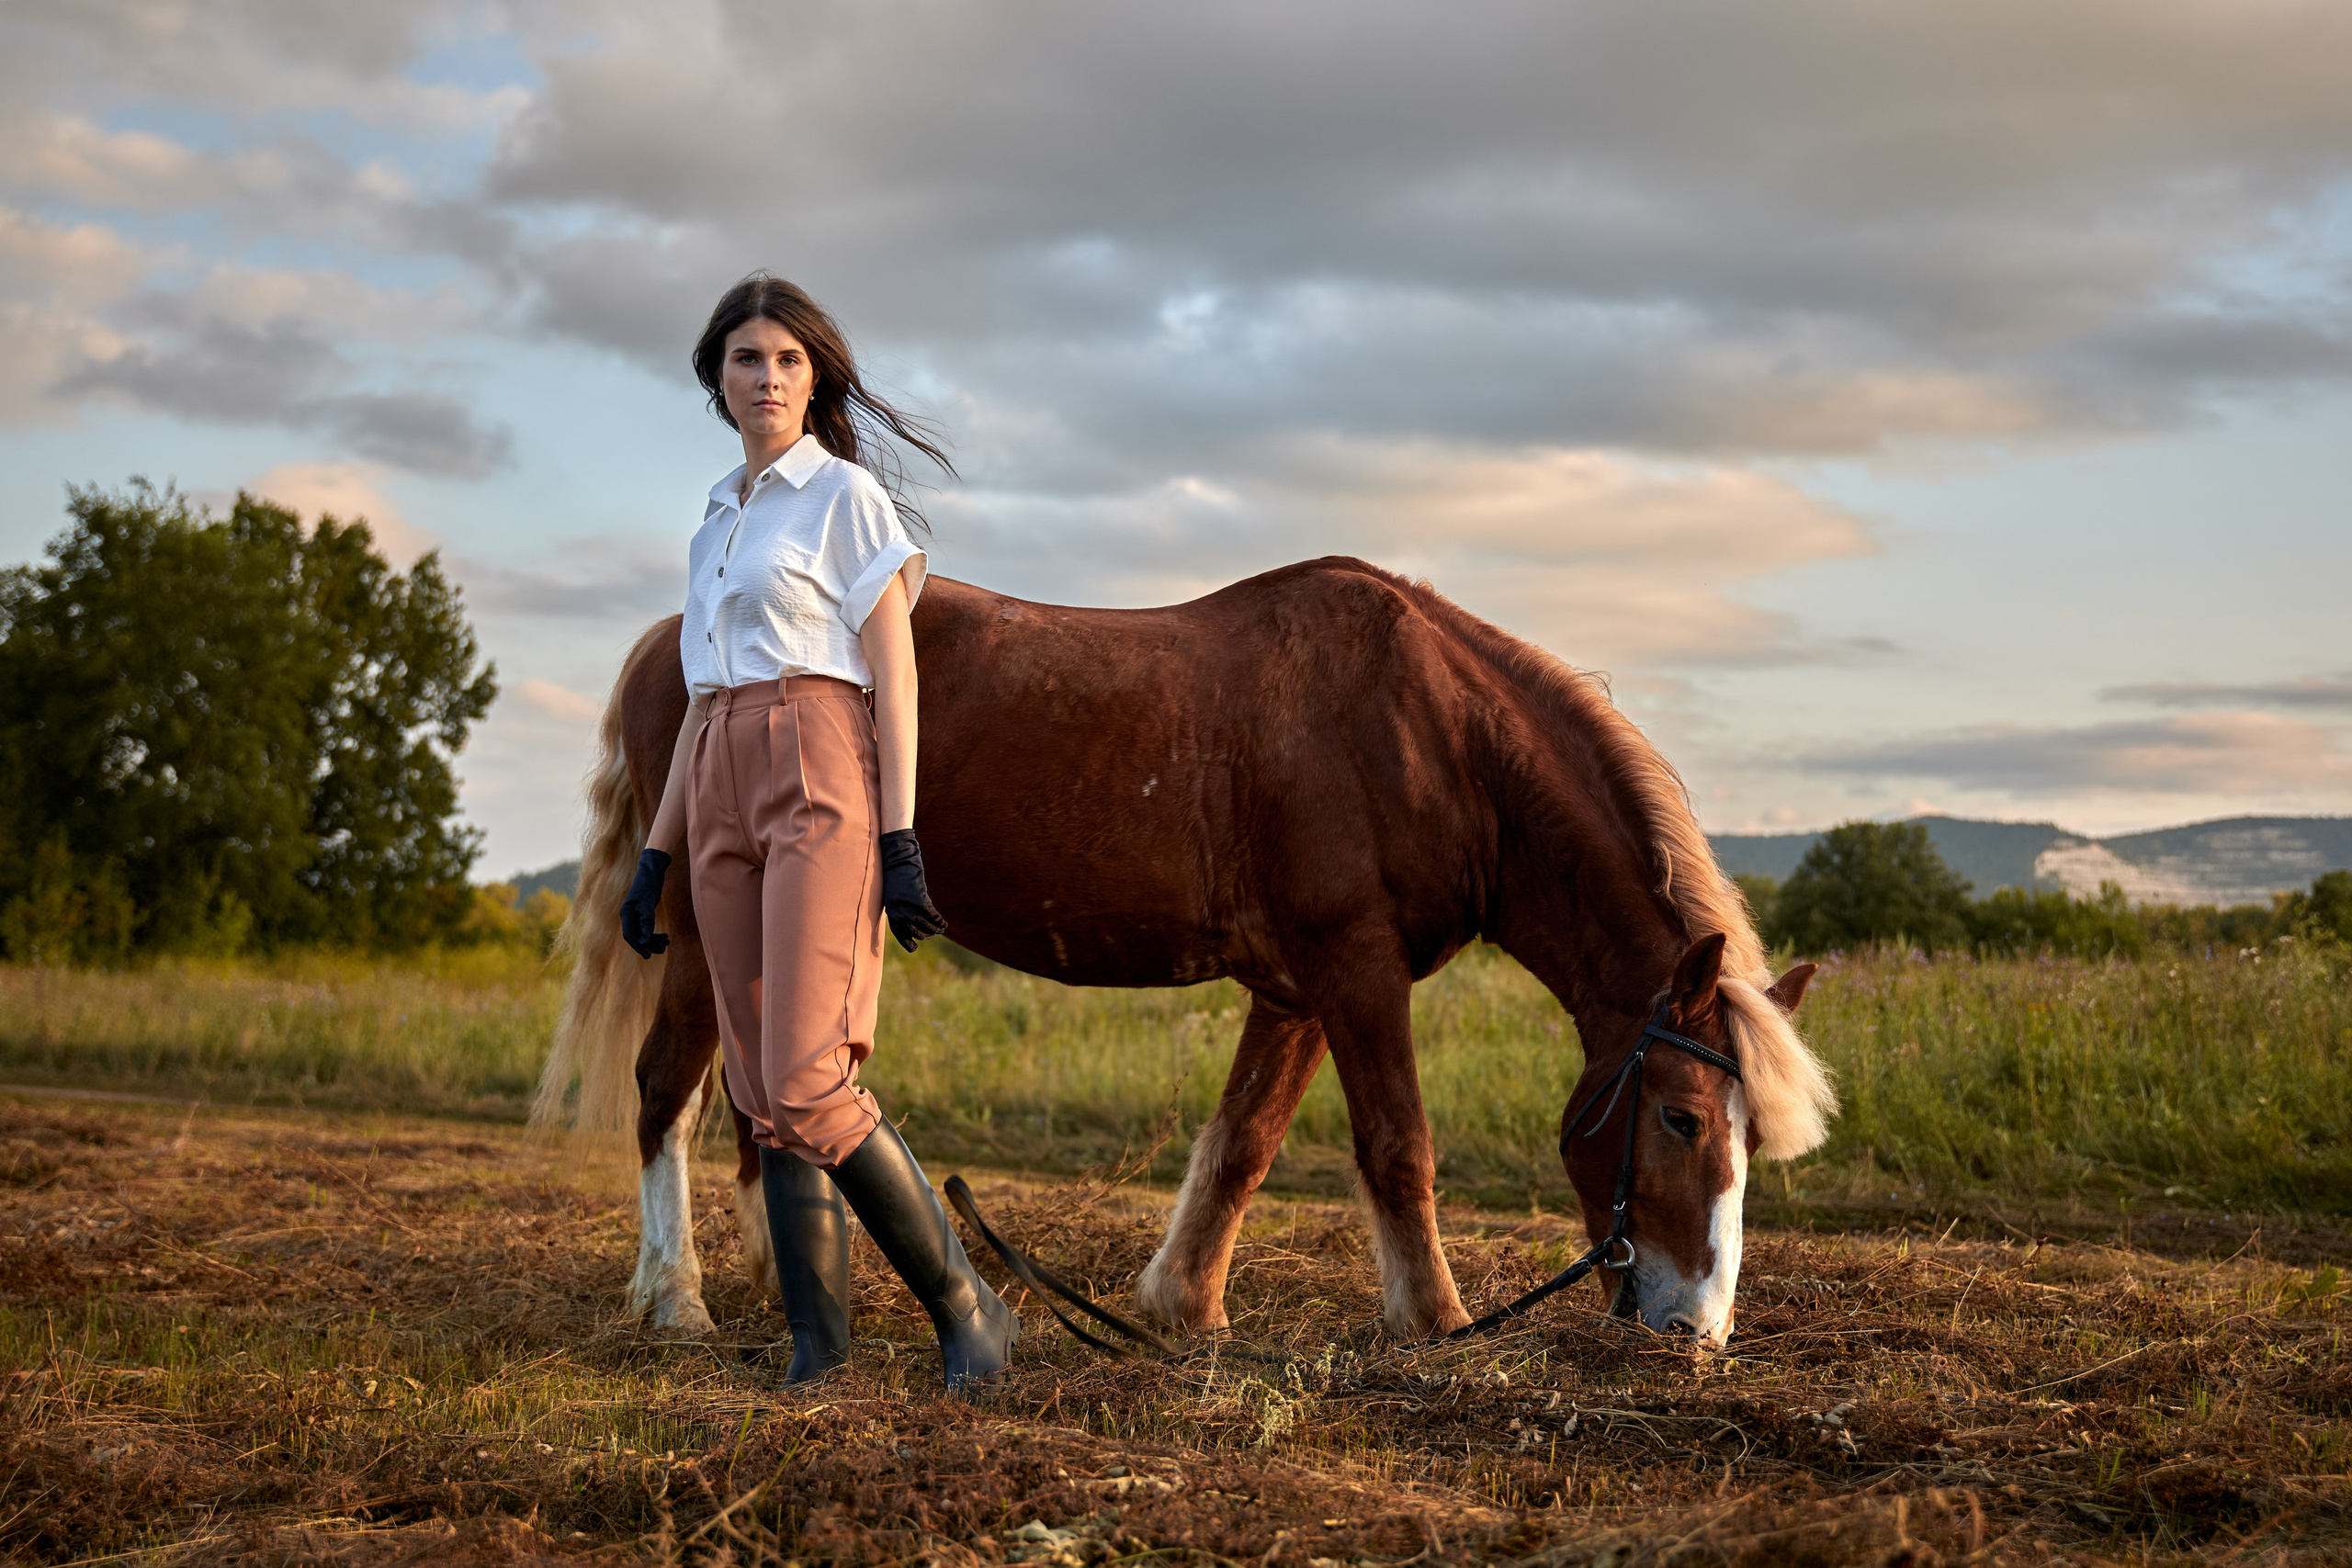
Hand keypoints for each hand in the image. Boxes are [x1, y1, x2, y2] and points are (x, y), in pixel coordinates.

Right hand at [620, 848, 671, 958]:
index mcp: (626, 913)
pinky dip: (655, 933)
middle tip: (663, 949)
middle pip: (636, 936)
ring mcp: (635, 914)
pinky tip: (665, 936)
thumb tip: (644, 942)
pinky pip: (646, 927)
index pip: (629, 935)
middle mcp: (628, 915)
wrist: (652, 870)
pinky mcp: (642, 912)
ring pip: (642, 933)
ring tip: (666, 943)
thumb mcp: (648, 903)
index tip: (649, 956)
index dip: (639, 946)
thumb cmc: (649, 884)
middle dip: (648, 944)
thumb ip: (646, 922)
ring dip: (653, 940)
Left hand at [877, 829, 947, 951]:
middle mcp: (898, 912)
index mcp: (890, 911)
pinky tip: (943, 923)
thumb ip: (899, 906)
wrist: (898, 858)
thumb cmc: (896, 873)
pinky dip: (939, 921)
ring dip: (935, 929)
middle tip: (933, 933)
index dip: (907, 942)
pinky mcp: (920, 900)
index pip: (900, 933)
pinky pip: (933, 916)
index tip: (914, 948)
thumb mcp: (894, 893)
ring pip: (926, 925)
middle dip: (926, 934)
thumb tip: (910, 920)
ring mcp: (909, 907)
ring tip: (941, 928)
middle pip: (915, 931)